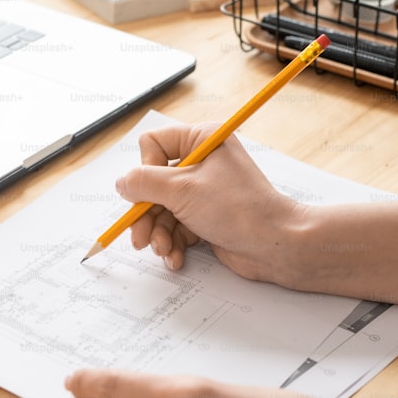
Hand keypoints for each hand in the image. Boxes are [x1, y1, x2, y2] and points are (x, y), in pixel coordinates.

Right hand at [115, 123, 300, 275]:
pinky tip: (176, 257)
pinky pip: (176, 227)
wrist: (275, 245)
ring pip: (161, 210)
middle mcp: (202, 162)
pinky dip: (173, 243)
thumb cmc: (239, 209)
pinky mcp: (206, 217)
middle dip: (146, 214)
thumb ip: (143, 183)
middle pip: (152, 184)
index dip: (145, 171)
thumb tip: (121, 183)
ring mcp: (204, 191)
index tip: (150, 193)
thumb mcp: (181, 190)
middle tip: (141, 237)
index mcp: (201, 140)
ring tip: (164, 250)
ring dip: (158, 234)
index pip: (152, 145)